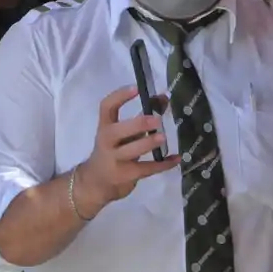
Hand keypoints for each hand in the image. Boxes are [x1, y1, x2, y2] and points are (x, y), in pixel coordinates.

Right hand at [73, 85, 180, 216]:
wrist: (96, 182)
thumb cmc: (112, 152)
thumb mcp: (121, 134)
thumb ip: (141, 118)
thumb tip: (164, 98)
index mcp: (105, 127)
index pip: (107, 107)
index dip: (120, 96)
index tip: (136, 88)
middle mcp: (107, 142)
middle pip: (118, 131)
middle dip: (138, 124)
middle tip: (156, 120)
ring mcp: (115, 160)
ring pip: (131, 150)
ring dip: (148, 143)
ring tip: (163, 137)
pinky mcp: (126, 175)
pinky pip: (147, 168)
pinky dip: (163, 164)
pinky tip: (176, 159)